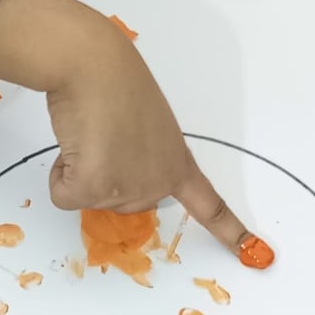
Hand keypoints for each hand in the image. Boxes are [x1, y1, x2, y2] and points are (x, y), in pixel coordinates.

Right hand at [0, 0, 251, 256]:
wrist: (91, 63)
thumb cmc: (114, 79)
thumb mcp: (143, 124)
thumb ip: (141, 154)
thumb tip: (114, 162)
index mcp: (176, 160)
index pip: (209, 205)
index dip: (229, 232)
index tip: (254, 252)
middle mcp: (159, 180)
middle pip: (120, 202)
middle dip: (102, 172)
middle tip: (102, 132)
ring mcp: (128, 186)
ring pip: (88, 199)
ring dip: (79, 167)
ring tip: (89, 129)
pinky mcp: (96, 186)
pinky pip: (64, 197)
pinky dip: (60, 173)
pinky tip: (74, 140)